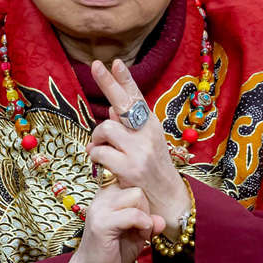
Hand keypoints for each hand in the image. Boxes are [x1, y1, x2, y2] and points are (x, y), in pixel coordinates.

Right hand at [56, 185, 163, 262]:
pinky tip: (140, 236)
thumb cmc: (111, 254)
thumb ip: (148, 222)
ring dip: (144, 215)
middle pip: (137, 188)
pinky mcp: (101, 223)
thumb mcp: (136, 235)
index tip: (143, 218)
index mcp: (107, 195)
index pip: (132, 180)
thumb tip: (162, 219)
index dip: (144, 200)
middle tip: (142, 228)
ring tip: (139, 232)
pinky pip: (133, 214)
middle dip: (146, 208)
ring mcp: (99, 209)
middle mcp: (101, 197)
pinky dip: (143, 224)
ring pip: (136, 195)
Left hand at [87, 58, 191, 237]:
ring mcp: (139, 150)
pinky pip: (100, 152)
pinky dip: (95, 156)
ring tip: (97, 147)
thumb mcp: (144, 146)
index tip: (115, 62)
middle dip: (107, 82)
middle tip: (96, 66)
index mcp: (150, 126)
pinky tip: (100, 164)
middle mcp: (147, 134)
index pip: (136, 97)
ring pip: (105, 128)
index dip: (125, 79)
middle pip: (123, 102)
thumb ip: (129, 128)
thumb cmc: (152, 171)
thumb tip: (113, 108)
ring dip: (96, 138)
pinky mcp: (129, 167)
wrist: (167, 200)